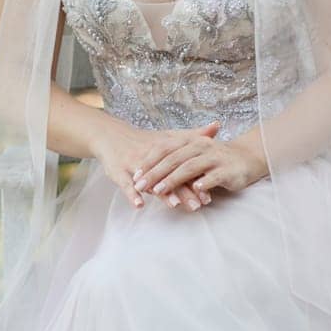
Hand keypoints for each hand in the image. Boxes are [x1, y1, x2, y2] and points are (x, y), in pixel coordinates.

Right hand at [95, 120, 219, 211]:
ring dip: (162, 192)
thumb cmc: (145, 140)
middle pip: (170, 175)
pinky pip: (125, 184)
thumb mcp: (169, 136)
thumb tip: (217, 125)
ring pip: (150, 180)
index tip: (210, 195)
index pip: (184, 167)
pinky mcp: (119, 171)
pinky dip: (132, 194)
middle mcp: (151, 156)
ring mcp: (134, 163)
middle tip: (197, 205)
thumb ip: (193, 135)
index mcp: (166, 150)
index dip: (196, 181)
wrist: (113, 136)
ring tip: (174, 204)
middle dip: (184, 191)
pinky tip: (139, 204)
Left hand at [134, 129, 268, 200]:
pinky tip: (194, 189)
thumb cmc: (213, 159)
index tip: (136, 174)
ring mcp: (214, 157)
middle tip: (141, 185)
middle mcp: (200, 146)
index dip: (150, 161)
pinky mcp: (227, 170)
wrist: (246, 158)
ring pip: (190, 167)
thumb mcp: (191, 155)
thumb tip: (146, 172)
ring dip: (173, 179)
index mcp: (189, 141)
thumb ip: (172, 160)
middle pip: (174, 159)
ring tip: (159, 190)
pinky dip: (204, 182)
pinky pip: (213, 176)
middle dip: (156, 173)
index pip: (165, 148)